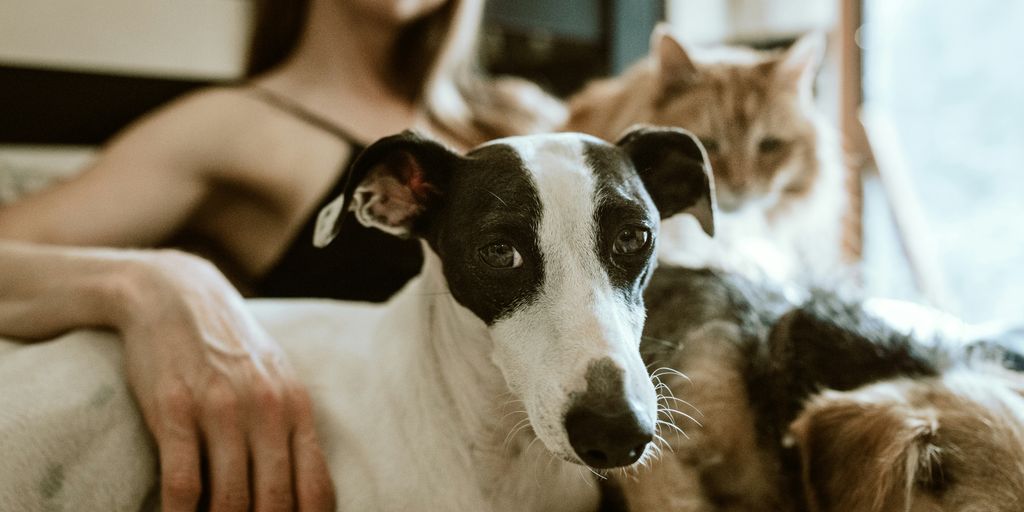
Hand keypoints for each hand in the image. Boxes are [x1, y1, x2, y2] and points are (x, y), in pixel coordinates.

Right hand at [116, 251, 334, 510]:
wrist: (177, 295)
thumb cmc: (231, 348)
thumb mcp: (276, 381)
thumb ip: (292, 431)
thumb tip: (306, 494)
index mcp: (297, 408)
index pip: (316, 488)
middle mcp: (266, 410)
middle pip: (275, 502)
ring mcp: (220, 410)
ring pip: (229, 501)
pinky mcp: (174, 410)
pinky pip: (182, 483)